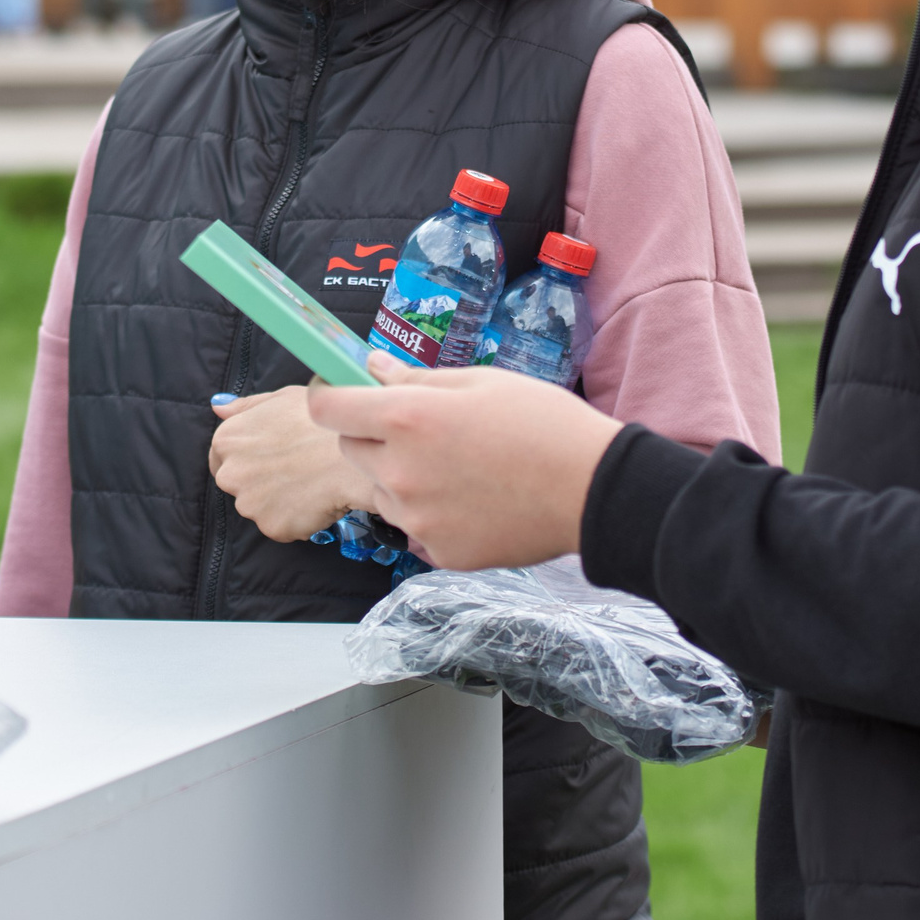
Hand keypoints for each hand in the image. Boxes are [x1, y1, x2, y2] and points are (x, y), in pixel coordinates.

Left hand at [209, 385, 371, 541]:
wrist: (355, 452)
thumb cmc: (323, 419)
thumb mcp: (282, 398)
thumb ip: (245, 406)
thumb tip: (219, 408)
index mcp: (227, 440)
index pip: (220, 458)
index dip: (246, 458)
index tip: (269, 458)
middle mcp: (230, 474)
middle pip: (240, 485)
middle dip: (262, 481)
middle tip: (296, 468)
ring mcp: (250, 505)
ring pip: (261, 507)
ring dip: (281, 501)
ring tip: (312, 481)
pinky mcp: (272, 527)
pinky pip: (283, 526)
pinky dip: (298, 518)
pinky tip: (318, 498)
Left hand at [306, 354, 621, 570]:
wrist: (591, 489)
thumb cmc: (543, 424)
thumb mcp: (479, 382)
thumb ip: (414, 378)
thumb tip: (370, 368)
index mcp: (407, 419)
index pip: (327, 409)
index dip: (328, 396)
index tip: (340, 393)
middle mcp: (401, 471)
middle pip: (351, 450)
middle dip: (371, 435)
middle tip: (419, 428)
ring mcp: (417, 518)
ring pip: (381, 491)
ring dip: (399, 476)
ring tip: (456, 466)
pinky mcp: (438, 551)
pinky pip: (415, 525)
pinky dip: (431, 511)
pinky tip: (473, 498)